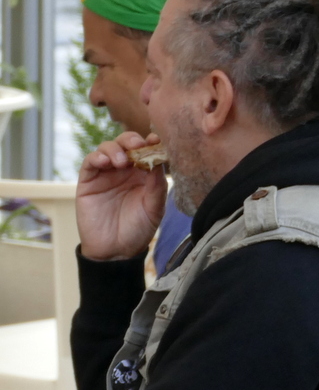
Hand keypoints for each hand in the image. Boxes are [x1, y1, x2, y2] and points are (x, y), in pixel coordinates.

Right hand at [77, 131, 167, 260]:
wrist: (116, 250)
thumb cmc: (138, 229)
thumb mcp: (154, 208)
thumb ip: (157, 186)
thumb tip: (159, 161)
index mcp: (144, 174)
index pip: (147, 151)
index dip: (151, 143)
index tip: (157, 140)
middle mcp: (126, 170)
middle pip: (127, 144)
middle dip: (132, 139)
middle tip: (138, 144)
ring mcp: (106, 174)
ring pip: (108, 148)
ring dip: (115, 148)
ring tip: (122, 161)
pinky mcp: (89, 181)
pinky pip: (90, 162)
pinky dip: (97, 157)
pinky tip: (105, 162)